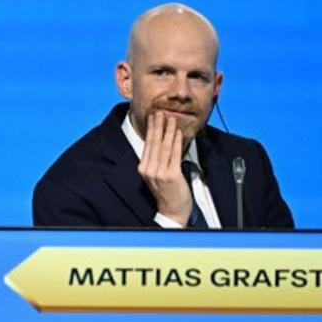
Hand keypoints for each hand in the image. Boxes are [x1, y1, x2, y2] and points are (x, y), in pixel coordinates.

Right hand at [137, 111, 191, 225]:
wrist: (172, 210)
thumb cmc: (167, 191)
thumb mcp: (157, 174)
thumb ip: (157, 160)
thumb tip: (161, 140)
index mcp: (143, 168)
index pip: (147, 144)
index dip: (151, 129)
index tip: (154, 117)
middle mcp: (148, 169)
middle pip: (154, 143)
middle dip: (158, 125)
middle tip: (161, 112)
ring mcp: (159, 173)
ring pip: (164, 147)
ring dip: (169, 130)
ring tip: (171, 118)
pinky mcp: (171, 175)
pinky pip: (175, 155)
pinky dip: (177, 142)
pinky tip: (178, 133)